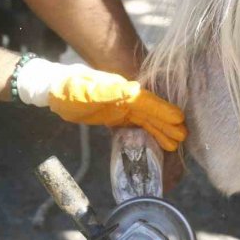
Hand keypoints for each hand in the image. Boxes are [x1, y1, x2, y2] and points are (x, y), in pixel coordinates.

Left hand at [17, 59, 187, 150]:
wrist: (57, 90)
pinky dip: (148, 138)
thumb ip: (109, 91)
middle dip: (167, 126)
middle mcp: (128, 100)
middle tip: (183, 139)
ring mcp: (124, 110)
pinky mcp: (118, 120)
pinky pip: (138, 130)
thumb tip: (134, 91)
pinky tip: (156, 150)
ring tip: (175, 147)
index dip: (163, 111)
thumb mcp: (87, 90)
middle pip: (152, 114)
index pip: (148, 102)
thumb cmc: (71, 89)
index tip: (179, 120)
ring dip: (161, 134)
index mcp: (124, 91)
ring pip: (147, 123)